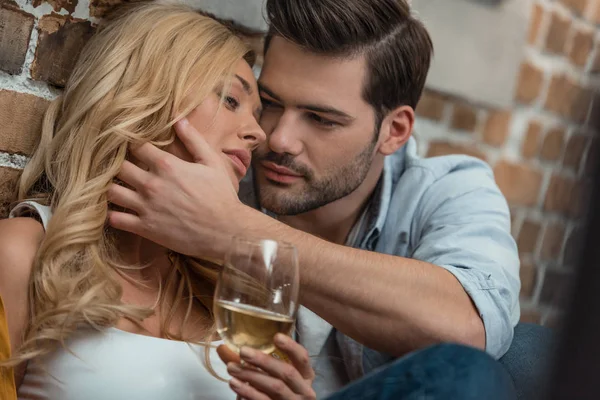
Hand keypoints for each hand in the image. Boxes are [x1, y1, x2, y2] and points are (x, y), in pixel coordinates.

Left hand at [107, 118, 248, 258]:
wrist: (225, 231)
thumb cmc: (221, 196)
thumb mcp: (212, 163)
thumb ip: (193, 140)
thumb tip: (179, 119)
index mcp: (167, 166)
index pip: (135, 146)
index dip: (131, 143)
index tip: (131, 145)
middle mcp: (151, 184)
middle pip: (118, 167)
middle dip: (117, 164)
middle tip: (120, 165)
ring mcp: (146, 207)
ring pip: (111, 192)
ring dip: (111, 187)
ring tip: (118, 186)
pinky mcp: (145, 228)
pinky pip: (115, 219)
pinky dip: (112, 214)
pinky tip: (119, 210)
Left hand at [217, 334, 315, 399]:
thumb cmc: (275, 390)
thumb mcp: (271, 375)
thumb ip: (249, 361)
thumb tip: (222, 347)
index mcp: (305, 375)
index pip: (302, 358)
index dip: (291, 347)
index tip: (276, 337)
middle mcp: (303, 390)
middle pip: (287, 372)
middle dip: (264, 361)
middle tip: (243, 351)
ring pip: (275, 387)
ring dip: (252, 375)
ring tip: (232, 368)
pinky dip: (248, 392)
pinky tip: (235, 383)